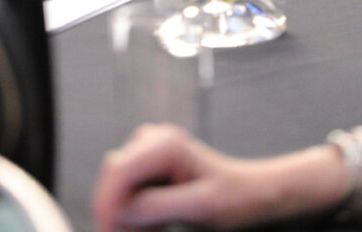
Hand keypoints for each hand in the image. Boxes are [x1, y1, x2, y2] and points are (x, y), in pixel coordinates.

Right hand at [93, 125, 290, 231]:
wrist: (254, 195)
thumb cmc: (236, 199)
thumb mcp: (200, 207)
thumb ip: (158, 205)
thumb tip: (121, 210)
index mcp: (166, 144)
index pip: (118, 170)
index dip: (107, 203)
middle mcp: (154, 140)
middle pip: (113, 176)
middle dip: (114, 211)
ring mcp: (150, 150)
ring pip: (117, 185)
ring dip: (123, 215)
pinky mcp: (150, 165)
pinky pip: (127, 191)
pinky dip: (133, 214)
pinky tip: (152, 228)